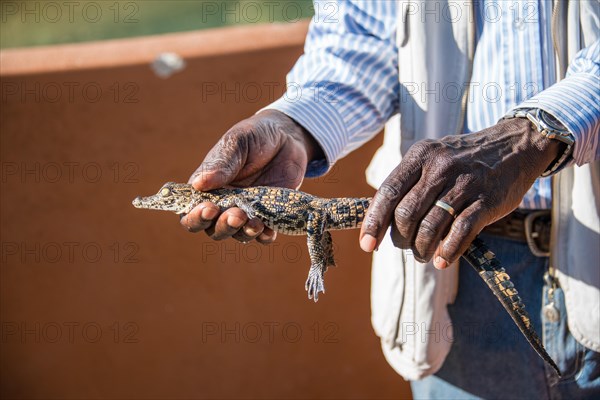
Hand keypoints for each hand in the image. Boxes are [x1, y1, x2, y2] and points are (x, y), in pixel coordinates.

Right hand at [180, 109, 321, 242]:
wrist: (287, 137)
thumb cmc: (255, 137)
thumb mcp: (237, 142)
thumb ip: (221, 163)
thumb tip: (198, 185)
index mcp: (207, 188)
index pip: (190, 212)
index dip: (195, 217)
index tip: (209, 209)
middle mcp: (223, 204)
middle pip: (213, 229)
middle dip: (222, 226)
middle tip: (236, 214)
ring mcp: (246, 211)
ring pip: (237, 234)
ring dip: (243, 233)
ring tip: (254, 223)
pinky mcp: (268, 215)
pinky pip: (264, 235)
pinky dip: (265, 237)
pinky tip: (268, 231)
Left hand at [359, 118, 563, 267]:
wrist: (515, 145)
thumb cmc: (464, 160)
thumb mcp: (433, 158)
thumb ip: (408, 183)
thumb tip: (379, 219)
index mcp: (421, 155)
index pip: (389, 191)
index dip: (374, 221)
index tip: (367, 244)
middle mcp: (441, 167)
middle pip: (407, 214)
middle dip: (400, 238)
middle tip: (405, 246)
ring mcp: (465, 184)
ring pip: (431, 227)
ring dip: (422, 249)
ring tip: (423, 255)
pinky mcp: (487, 201)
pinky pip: (460, 232)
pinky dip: (448, 252)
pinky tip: (442, 260)